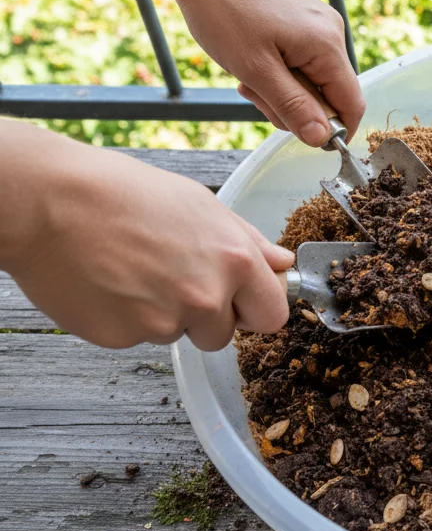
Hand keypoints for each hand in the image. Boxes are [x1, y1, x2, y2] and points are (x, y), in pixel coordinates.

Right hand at [0, 123, 293, 350]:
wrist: (49, 201)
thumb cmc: (124, 193)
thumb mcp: (200, 204)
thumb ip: (248, 241)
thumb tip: (283, 263)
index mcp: (235, 262)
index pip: (272, 315)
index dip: (254, 308)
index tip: (240, 300)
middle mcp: (206, 297)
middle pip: (224, 334)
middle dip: (206, 316)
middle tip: (171, 277)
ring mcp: (163, 322)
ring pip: (178, 335)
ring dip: (163, 315)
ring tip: (133, 272)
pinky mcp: (123, 337)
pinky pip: (137, 338)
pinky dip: (126, 319)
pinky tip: (108, 284)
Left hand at [49, 0, 364, 145]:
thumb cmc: (222, 9)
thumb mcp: (255, 71)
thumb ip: (293, 107)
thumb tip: (323, 140)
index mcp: (327, 46)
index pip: (352, 104)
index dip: (333, 130)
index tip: (301, 137)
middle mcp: (331, 32)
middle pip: (330, 92)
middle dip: (295, 105)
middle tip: (255, 95)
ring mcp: (318, 22)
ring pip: (312, 76)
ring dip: (282, 87)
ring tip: (246, 74)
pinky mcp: (302, 16)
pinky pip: (301, 57)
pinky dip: (278, 68)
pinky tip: (250, 57)